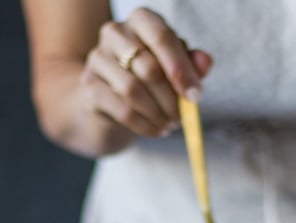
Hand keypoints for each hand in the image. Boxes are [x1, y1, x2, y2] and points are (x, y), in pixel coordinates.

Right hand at [80, 7, 212, 139]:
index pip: (162, 38)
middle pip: (149, 68)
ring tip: (170, 126)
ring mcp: (98, 58)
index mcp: (141, 20)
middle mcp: (115, 32)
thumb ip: (190, 64)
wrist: (106, 101)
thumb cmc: (147, 79)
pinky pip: (122, 110)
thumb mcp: (172, 69)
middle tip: (182, 118)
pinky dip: (144, 125)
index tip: (196, 96)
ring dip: (157, 114)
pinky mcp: (89, 87)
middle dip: (171, 99)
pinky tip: (156, 131)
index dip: (181, 69)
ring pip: (133, 90)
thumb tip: (206, 62)